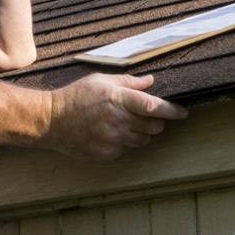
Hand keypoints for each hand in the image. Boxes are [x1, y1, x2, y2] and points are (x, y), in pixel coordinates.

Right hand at [45, 74, 187, 160]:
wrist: (50, 120)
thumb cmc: (76, 96)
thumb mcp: (100, 81)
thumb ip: (128, 82)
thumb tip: (150, 81)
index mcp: (118, 99)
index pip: (154, 107)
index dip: (172, 111)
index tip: (183, 112)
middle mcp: (118, 120)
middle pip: (154, 126)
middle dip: (156, 122)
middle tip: (145, 116)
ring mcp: (113, 139)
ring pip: (143, 140)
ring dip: (141, 133)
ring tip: (124, 124)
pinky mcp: (107, 153)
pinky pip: (128, 150)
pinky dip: (126, 143)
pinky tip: (111, 133)